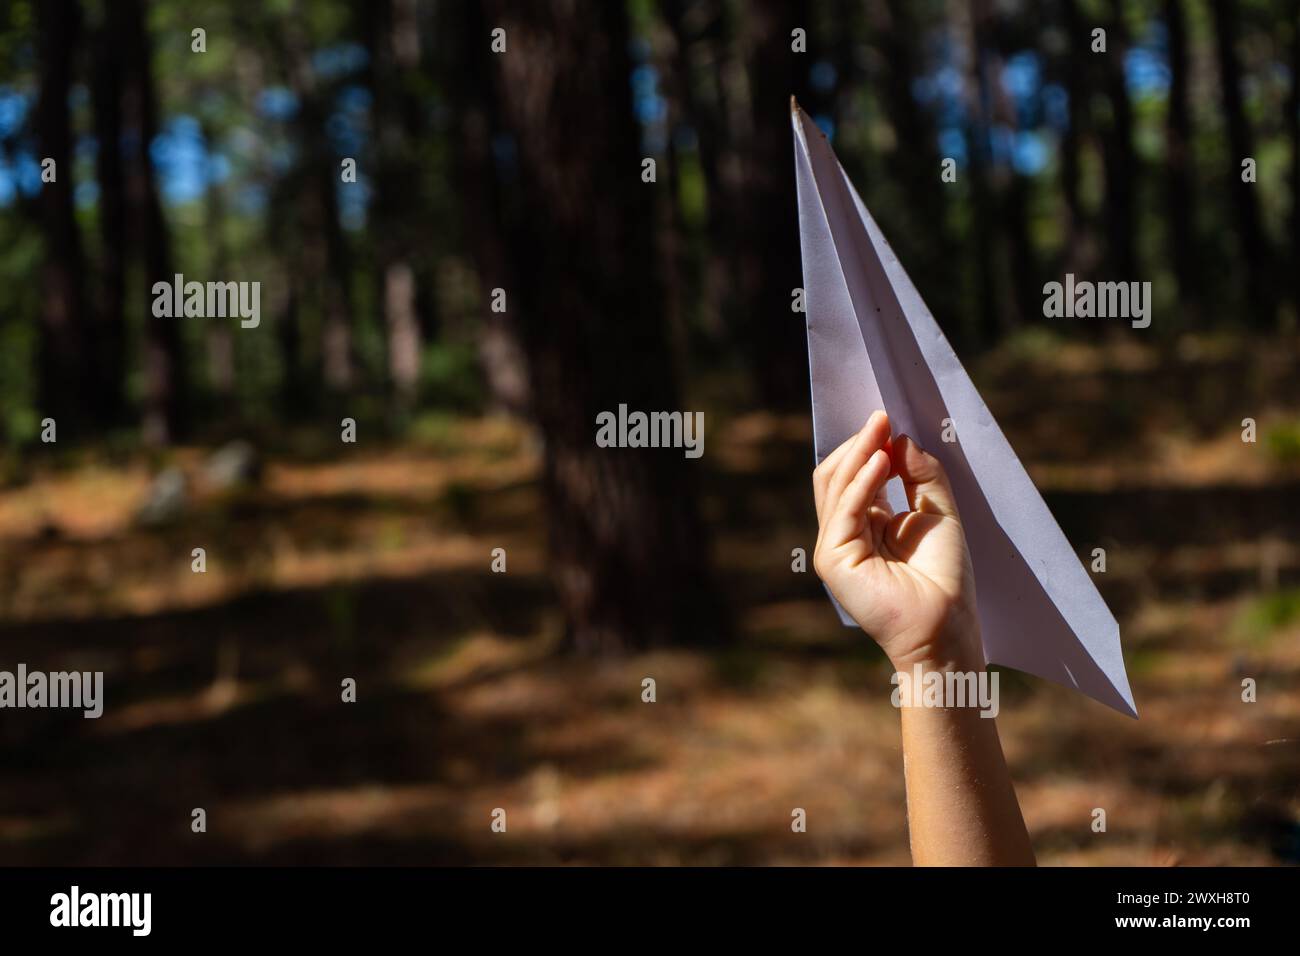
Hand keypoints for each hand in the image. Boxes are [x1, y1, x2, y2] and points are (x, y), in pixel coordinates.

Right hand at [812, 410, 980, 670]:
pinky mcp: (833, 559)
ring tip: (881, 430)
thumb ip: (922, 475)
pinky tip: (882, 461)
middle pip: (836, 475)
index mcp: (866, 524)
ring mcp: (834, 547)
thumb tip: (901, 439)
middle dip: (859, 444)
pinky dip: (861, 481)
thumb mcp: (938, 513)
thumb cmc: (945, 578)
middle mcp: (845, 533)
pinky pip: (843, 509)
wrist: (946, 625)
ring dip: (858, 454)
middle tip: (881, 418)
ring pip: (834, 485)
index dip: (868, 446)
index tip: (888, 420)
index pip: (854, 476)